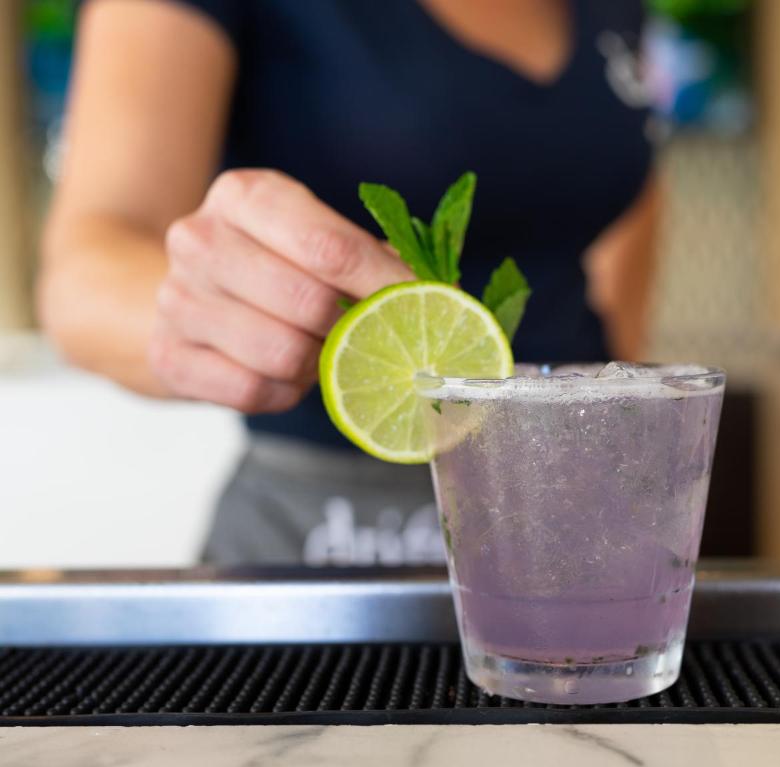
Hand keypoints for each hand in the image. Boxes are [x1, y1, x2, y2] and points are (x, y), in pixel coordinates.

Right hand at [150, 169, 411, 412]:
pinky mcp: (168, 355)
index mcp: (246, 196)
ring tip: (319, 351)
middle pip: (309, 304)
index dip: (387, 285)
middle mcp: (201, 239)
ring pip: (281, 354)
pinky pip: (251, 392)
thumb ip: (376, 259)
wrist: (177, 296)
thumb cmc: (273, 267)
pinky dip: (284, 392)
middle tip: (366, 334)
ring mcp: (176, 299)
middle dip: (352, 329)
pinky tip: (285, 374)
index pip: (332, 247)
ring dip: (317, 364)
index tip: (425, 306)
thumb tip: (445, 297)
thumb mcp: (316, 239)